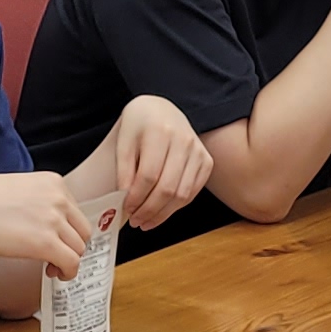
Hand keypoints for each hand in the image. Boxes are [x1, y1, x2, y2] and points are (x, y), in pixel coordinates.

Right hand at [0, 171, 95, 275]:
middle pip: (83, 230)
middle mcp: (58, 198)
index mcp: (52, 181)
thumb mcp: (16, 189)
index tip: (58, 239)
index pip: (75, 211)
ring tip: (51, 267)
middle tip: (56, 256)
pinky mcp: (46, 243)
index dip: (68, 230)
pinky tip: (53, 273)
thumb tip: (46, 223)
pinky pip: (72, 263)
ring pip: (79, 248)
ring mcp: (54, 220)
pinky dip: (67, 273)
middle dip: (71, 245)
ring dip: (67, 261)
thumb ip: (37, 202)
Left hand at [101, 97, 212, 230]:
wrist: (161, 110)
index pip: (149, 175)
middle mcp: (184, 140)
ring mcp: (198, 151)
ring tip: (146, 221)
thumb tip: (127, 201)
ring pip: (182, 194)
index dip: (137, 197)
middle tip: (136, 220)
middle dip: (149, 210)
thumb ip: (124, 171)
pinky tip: (162, 211)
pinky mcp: (206, 161)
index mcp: (159, 131)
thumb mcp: (123, 142)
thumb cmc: (139, 125)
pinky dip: (177, 207)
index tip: (127, 208)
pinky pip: (193, 192)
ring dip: (163, 214)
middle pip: (168, 188)